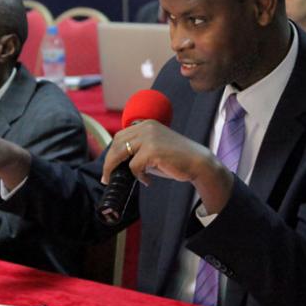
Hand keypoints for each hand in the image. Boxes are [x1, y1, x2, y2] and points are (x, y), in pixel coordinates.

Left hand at [104, 120, 233, 213]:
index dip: (112, 152)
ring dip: (115, 169)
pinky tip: (147, 181)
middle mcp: (146, 127)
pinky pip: (134, 166)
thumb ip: (139, 150)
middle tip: (106, 177)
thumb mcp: (155, 148)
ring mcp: (149, 137)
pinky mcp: (152, 150)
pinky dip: (138, 176)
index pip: (120, 136)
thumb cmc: (178, 159)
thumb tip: (119, 163)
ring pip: (120, 153)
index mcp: (147, 124)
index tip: (109, 167)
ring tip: (116, 180)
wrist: (199, 163)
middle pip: (117, 143)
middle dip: (109, 162)